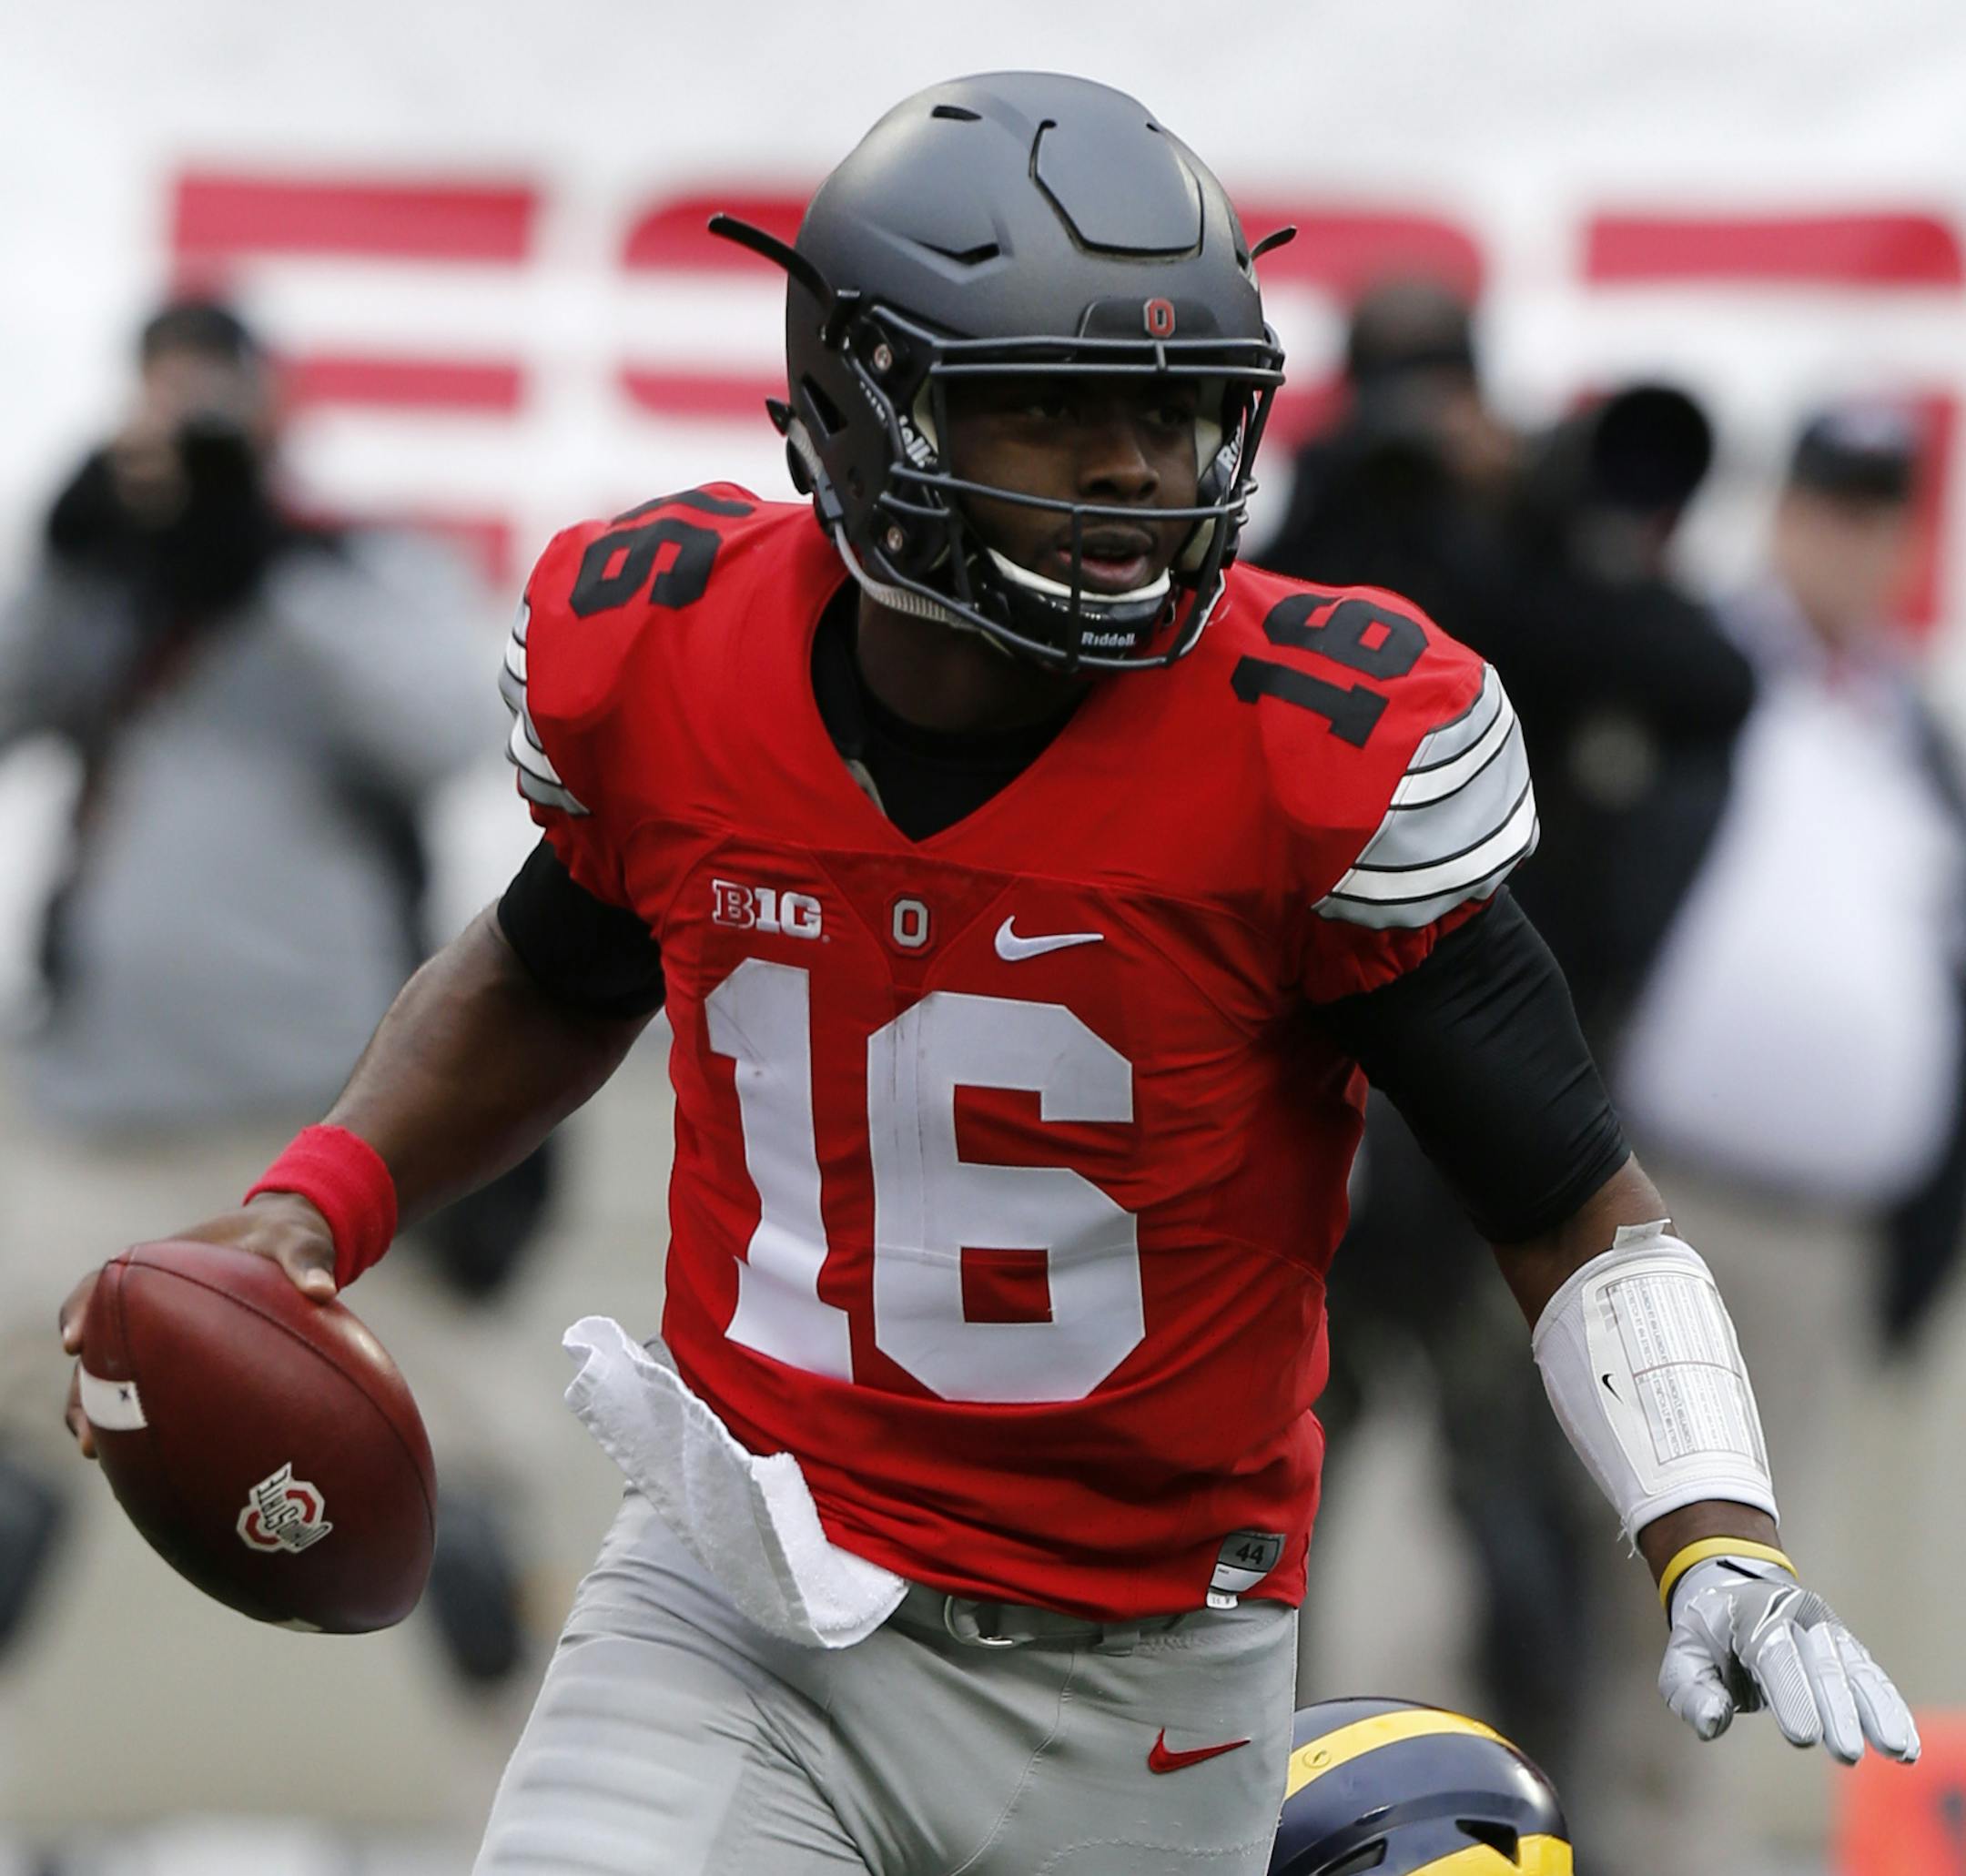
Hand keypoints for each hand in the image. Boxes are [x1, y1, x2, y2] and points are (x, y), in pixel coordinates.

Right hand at [58, 1193, 337, 1459]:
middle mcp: (143, 1304)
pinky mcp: (176, 1361)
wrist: (293, 1251)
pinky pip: (148, 1394)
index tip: (73, 1342)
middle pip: (94, 1349)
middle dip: (83, 1392)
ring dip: (99, 1417)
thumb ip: (308, 1258)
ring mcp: (156, 1336)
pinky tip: (147, 1463)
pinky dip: (141, 1423)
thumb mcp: (298, 1241)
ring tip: (98, 1456)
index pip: (98, 1288)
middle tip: (87, 1434)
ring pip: (110, 1381)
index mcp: (155, 1268)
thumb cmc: (287, 1241)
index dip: (77, 1314)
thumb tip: (323, 1290)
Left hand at [1660, 1556, 1919, 1764]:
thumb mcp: (1684, 1656)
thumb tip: (1712, 1723)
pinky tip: (1905, 1743)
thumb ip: (1692, 1691)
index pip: (1774, 1656)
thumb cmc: (1709, 1635)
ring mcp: (1827, 1629)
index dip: (1790, 1695)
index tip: (1804, 1737)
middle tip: (1846, 1755)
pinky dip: (1890, 1708)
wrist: (1735, 1591)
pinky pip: (1872, 1677)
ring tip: (1895, 1751)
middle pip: (1821, 1664)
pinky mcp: (1846, 1648)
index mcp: (1752, 1614)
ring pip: (1855, 1670)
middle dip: (1836, 1711)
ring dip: (1877, 1711)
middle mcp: (1797, 1616)